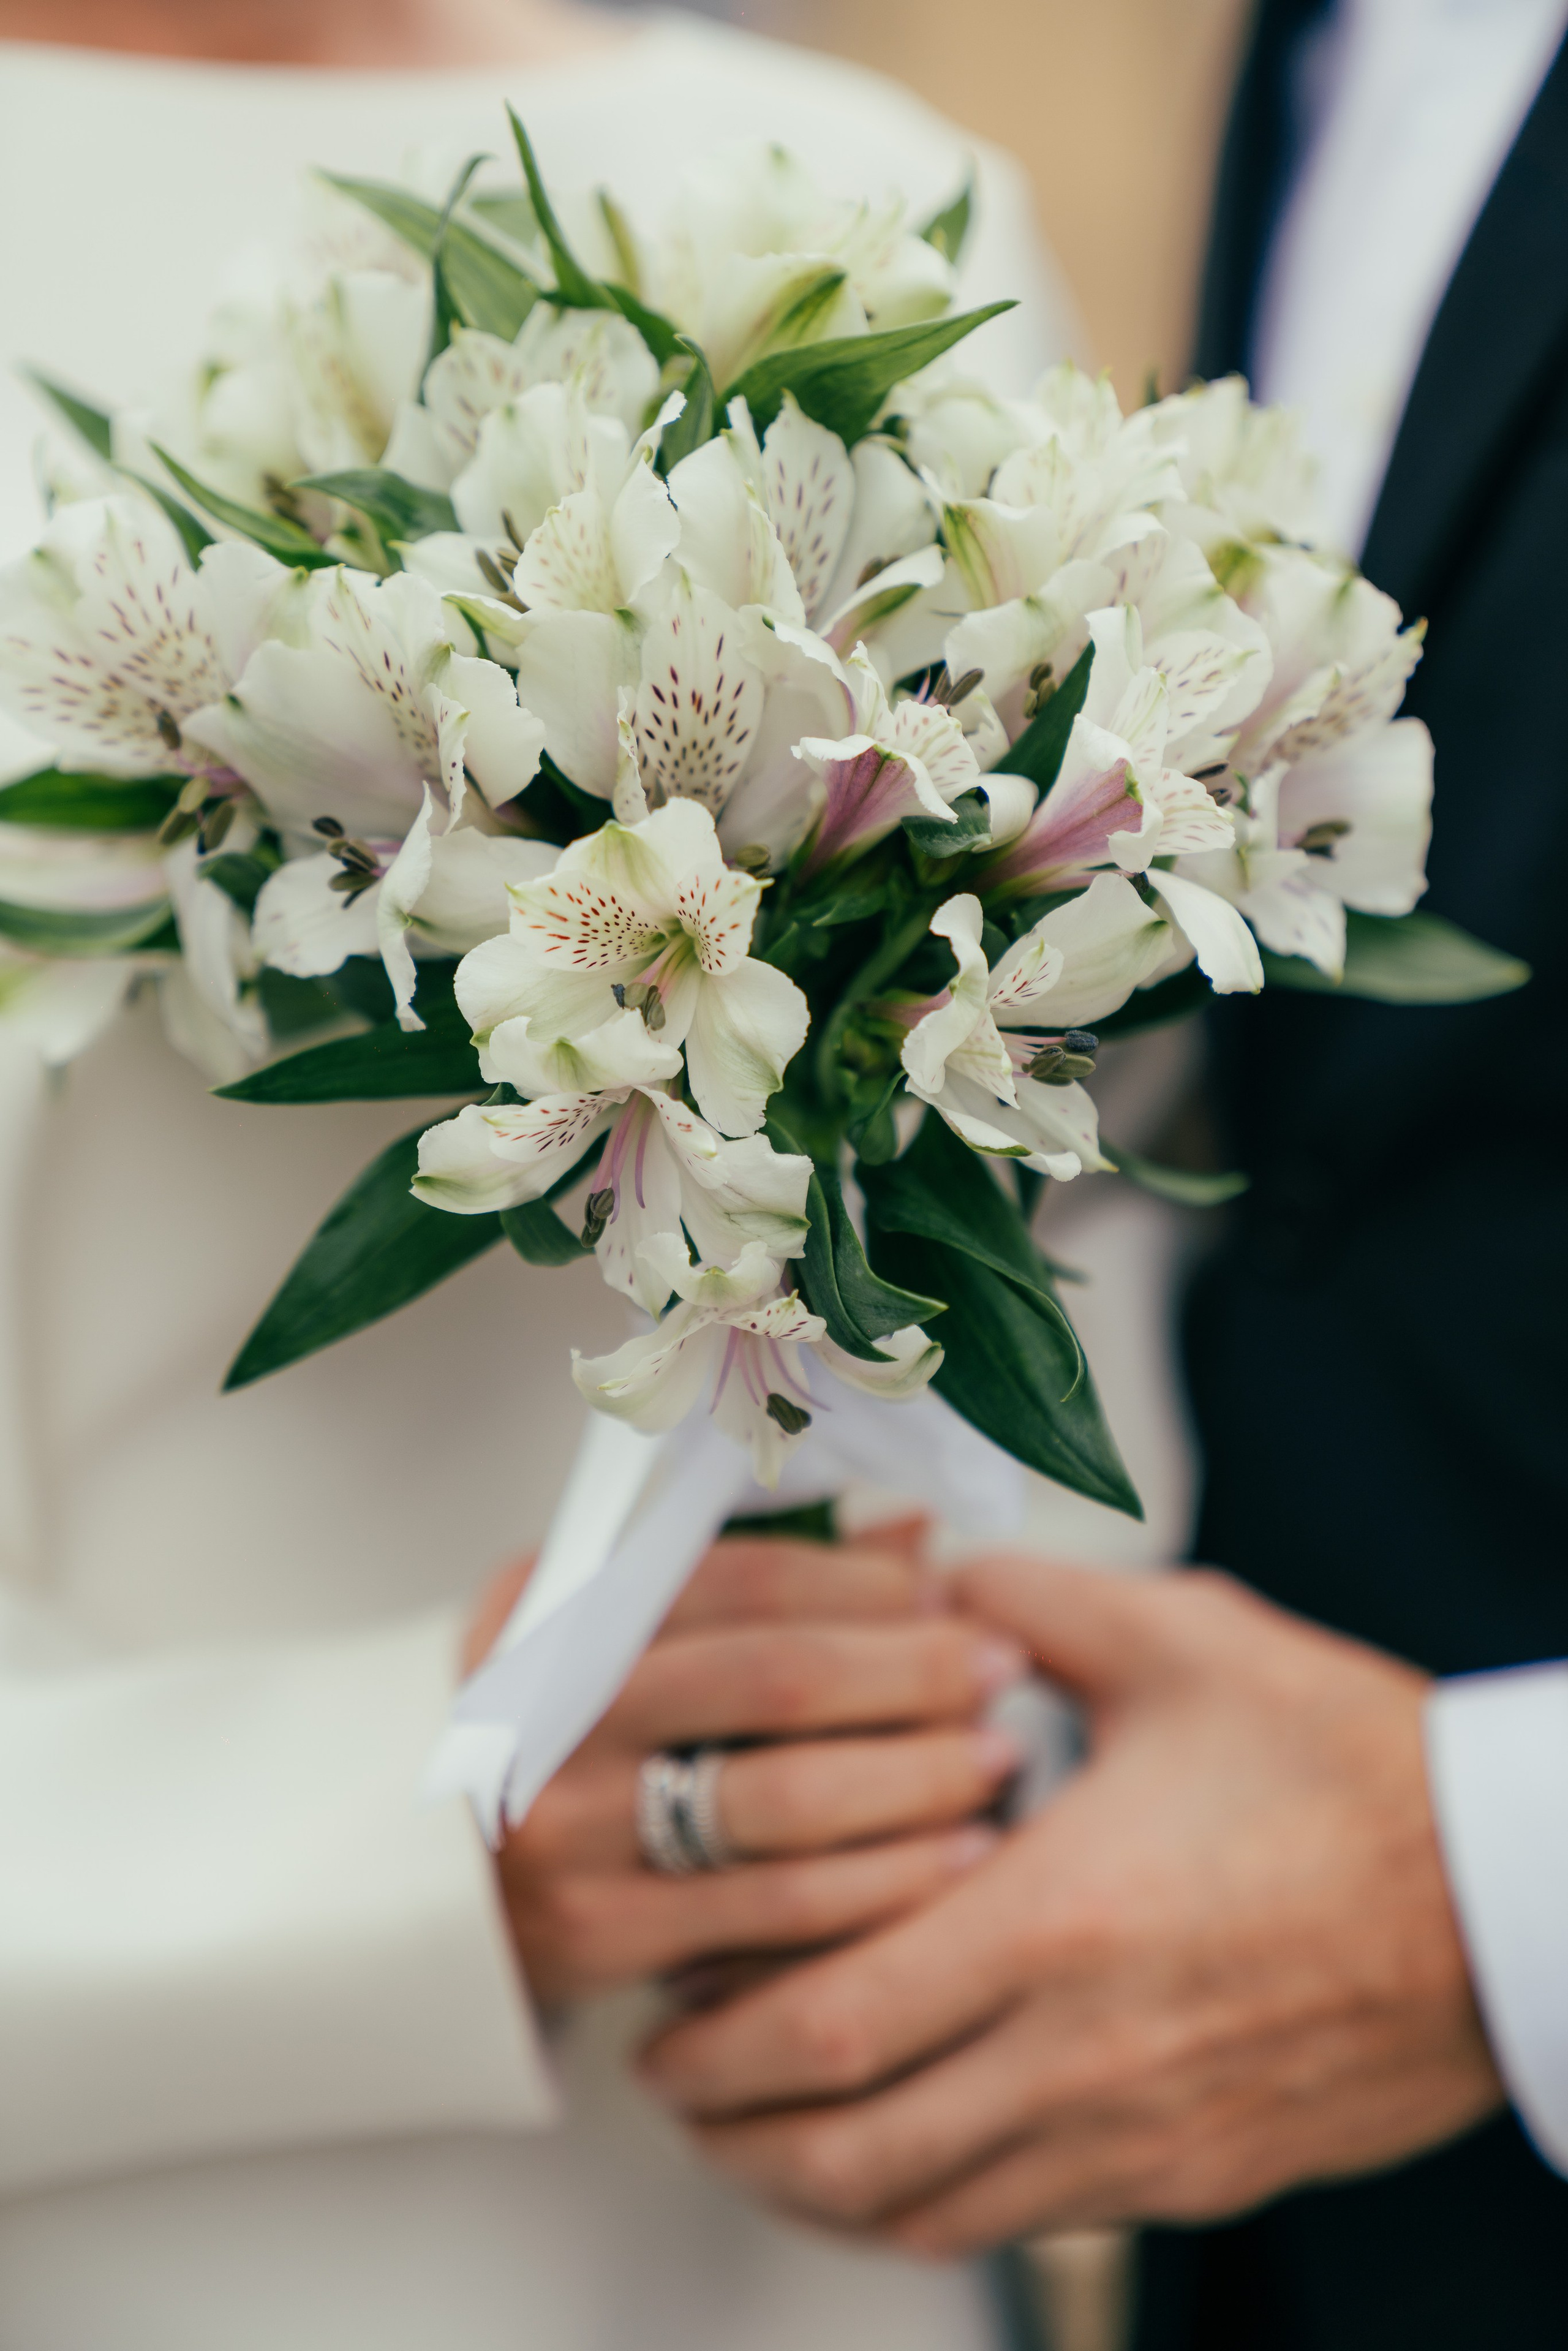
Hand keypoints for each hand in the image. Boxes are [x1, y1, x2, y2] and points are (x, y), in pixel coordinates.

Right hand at [466, 1527, 1026, 2006]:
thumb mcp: (620, 1631)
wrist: (437, 1883)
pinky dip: (883, 1887)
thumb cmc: (570, 1733)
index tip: (952, 1593)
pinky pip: (776, 1915)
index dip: (866, 1585)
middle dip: (915, 1674)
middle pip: (780, 1684)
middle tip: (1000, 1672)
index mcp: (563, 1613)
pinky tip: (954, 1866)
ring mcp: (572, 1831)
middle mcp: (554, 1713)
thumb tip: (913, 1536)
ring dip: (917, 1782)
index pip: (746, 1580)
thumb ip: (758, 1578)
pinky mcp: (599, 1938)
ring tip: (997, 1765)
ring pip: (788, 1803)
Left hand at [640, 1558, 1503, 2247]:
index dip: (719, 2035)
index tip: (665, 2014)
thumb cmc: (1350, 1768)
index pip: (835, 2018)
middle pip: (851, 2146)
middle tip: (674, 2085)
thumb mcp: (1186, 1640)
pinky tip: (895, 2159)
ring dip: (813, 2182)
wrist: (1504, 1897)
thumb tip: (929, 1582)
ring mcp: (1136, 2135)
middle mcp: (1082, 2054)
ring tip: (754, 2132)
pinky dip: (924, 2206)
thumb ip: (1030, 1604)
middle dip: (733, 2128)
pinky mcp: (1187, 2173)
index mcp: (1060, 1919)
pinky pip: (1018, 2225)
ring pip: (925, 2209)